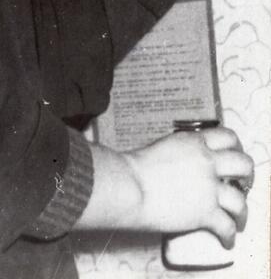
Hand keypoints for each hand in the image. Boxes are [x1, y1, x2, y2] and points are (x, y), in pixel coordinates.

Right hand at [126, 127, 253, 245]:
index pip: (227, 137)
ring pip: (240, 199)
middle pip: (243, 163)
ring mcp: (209, 188)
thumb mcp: (163, 146)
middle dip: (247, 176)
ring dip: (242, 212)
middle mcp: (207, 162)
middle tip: (244, 184)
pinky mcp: (205, 212)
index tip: (234, 157)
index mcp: (195, 142)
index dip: (236, 147)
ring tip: (239, 219)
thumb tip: (186, 164)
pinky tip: (226, 240)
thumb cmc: (136, 167)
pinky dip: (229, 235)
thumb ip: (182, 152)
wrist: (130, 185)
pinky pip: (226, 226)